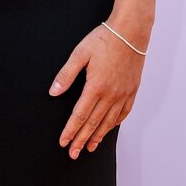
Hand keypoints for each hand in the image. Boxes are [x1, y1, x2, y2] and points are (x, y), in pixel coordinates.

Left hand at [49, 24, 143, 158]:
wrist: (130, 33)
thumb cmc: (103, 39)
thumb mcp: (79, 53)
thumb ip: (66, 74)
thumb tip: (53, 91)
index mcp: (95, 86)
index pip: (79, 115)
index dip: (71, 130)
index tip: (64, 142)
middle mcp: (110, 94)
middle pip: (93, 123)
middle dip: (81, 139)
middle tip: (73, 153)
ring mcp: (123, 94)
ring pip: (109, 122)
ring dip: (98, 136)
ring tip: (90, 147)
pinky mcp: (132, 90)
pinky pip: (124, 113)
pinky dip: (115, 123)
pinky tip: (109, 128)